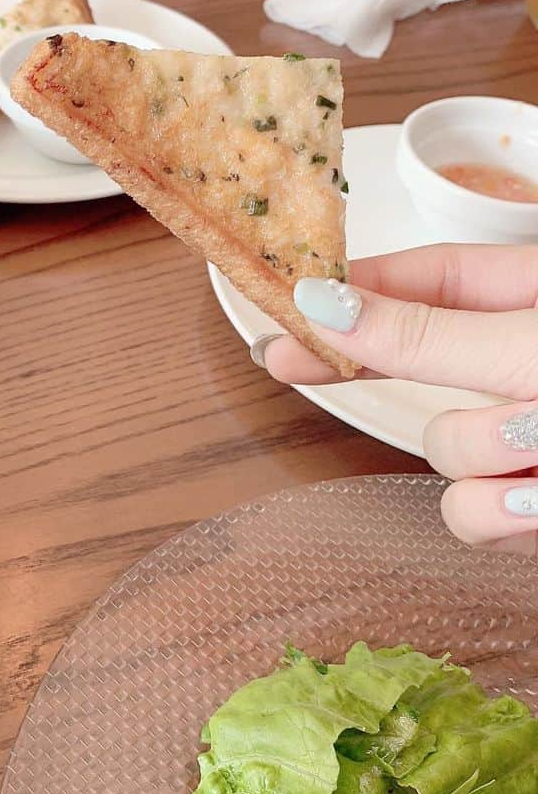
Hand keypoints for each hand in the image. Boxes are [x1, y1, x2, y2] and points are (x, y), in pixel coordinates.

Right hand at [254, 244, 537, 552]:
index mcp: (531, 297)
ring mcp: (524, 439)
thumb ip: (424, 337)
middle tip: (281, 365)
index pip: (427, 278)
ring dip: (479, 454)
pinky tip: (534, 504)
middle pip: (415, 360)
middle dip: (362, 370)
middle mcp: (522, 363)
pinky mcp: (524, 507)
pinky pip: (468, 513)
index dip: (356, 290)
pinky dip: (497, 515)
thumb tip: (322, 304)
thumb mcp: (523, 349)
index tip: (289, 300)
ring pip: (443, 450)